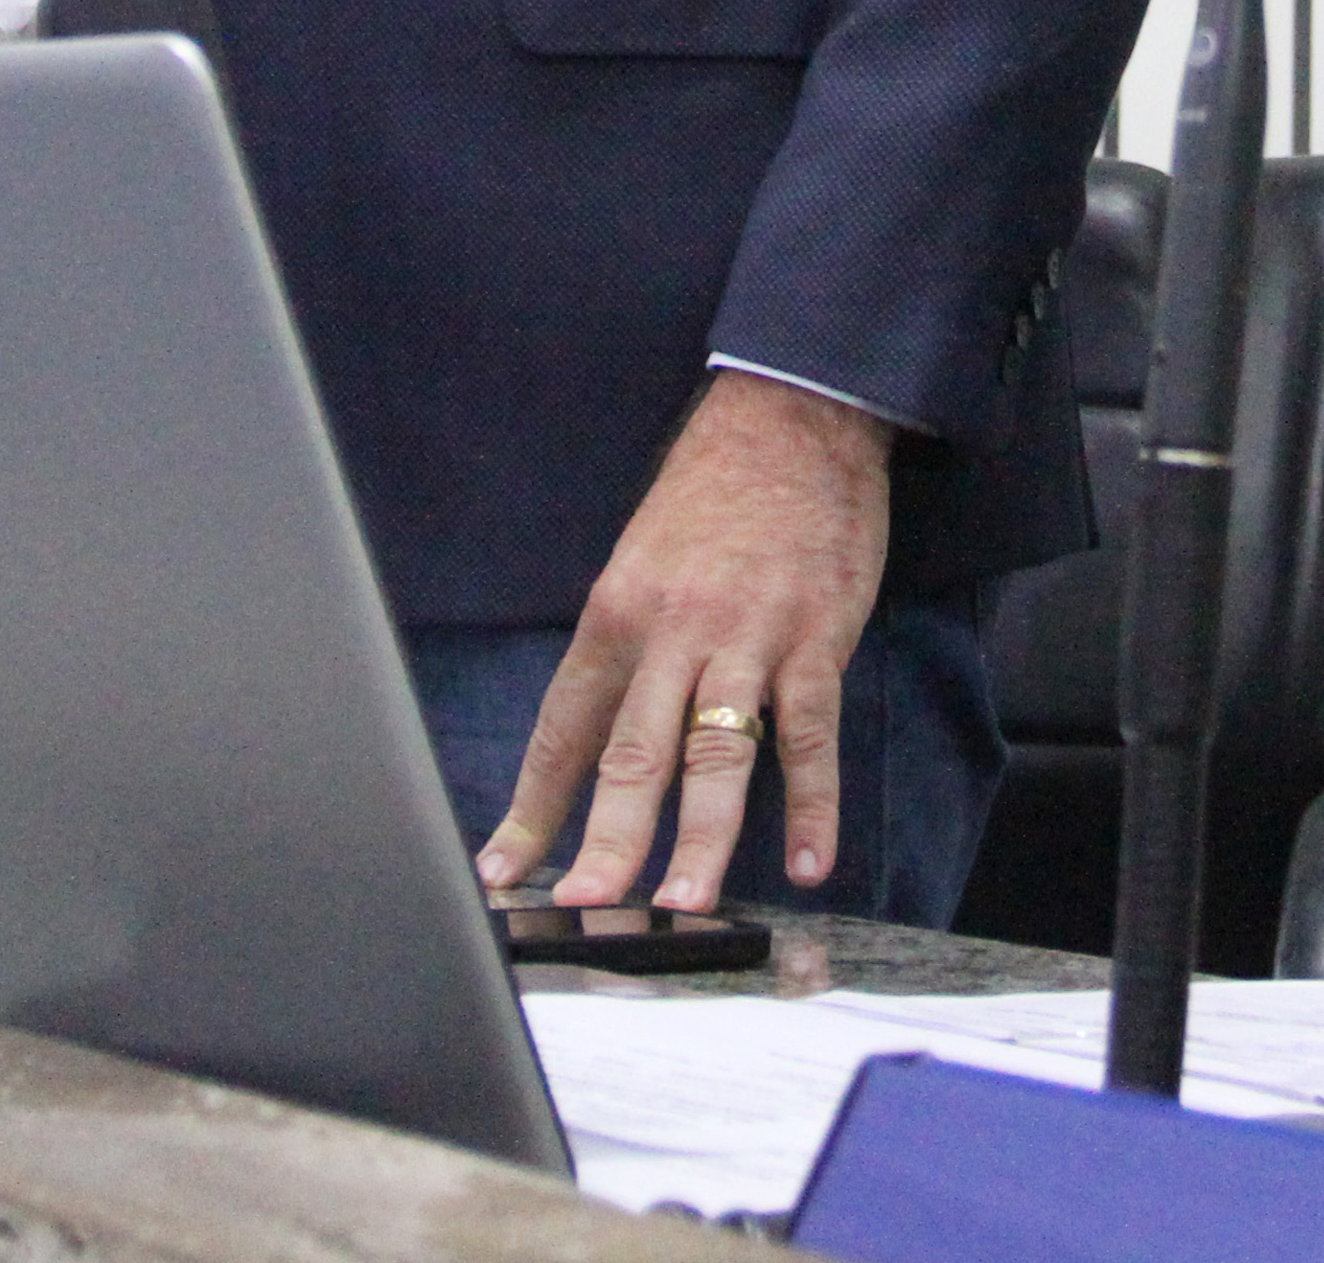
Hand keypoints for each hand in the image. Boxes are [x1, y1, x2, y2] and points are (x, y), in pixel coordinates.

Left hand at [480, 371, 893, 911]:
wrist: (792, 419)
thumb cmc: (712, 496)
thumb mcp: (642, 564)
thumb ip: (625, 653)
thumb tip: (595, 740)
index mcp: (617, 613)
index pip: (565, 729)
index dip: (533, 808)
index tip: (506, 871)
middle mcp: (673, 630)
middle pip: (633, 755)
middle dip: (607, 841)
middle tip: (587, 905)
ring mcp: (747, 637)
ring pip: (716, 754)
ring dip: (702, 838)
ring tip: (686, 903)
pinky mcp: (816, 638)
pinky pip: (810, 734)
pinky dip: (811, 804)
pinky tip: (809, 861)